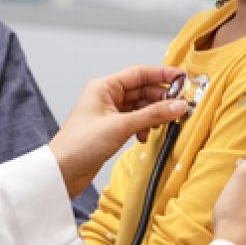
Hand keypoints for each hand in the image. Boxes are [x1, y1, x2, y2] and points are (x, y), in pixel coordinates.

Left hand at [49, 65, 188, 197]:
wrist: (63, 171)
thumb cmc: (79, 144)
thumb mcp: (121, 126)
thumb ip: (152, 114)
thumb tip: (177, 105)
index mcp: (104, 87)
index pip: (140, 73)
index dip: (162, 74)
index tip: (183, 78)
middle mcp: (107, 97)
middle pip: (143, 90)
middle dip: (161, 97)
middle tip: (179, 106)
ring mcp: (110, 114)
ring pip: (141, 107)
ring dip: (154, 114)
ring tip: (164, 122)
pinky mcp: (112, 129)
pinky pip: (136, 121)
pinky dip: (144, 127)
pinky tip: (145, 136)